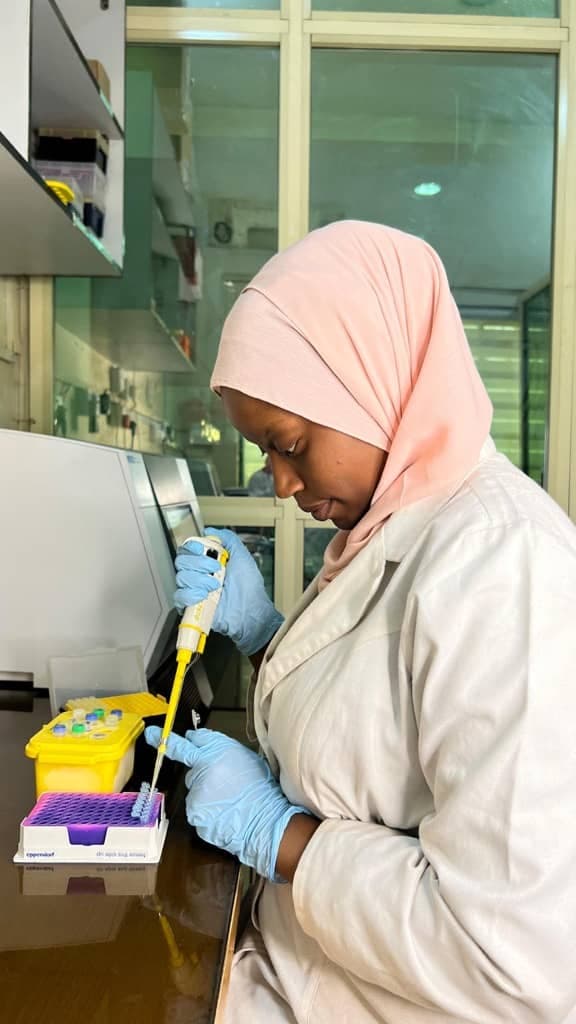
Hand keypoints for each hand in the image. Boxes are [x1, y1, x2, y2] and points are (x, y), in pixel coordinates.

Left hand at [145, 726, 311, 880]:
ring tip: (227, 800)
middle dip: (200, 770)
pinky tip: (221, 812)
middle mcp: (203, 767)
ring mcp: (196, 791)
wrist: (264, 822)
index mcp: (219, 750)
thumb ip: (222, 749)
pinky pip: (196, 807)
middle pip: (190, 764)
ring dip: (204, 792)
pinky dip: (205, 810)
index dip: (180, 739)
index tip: (152, 734)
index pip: (192, 739)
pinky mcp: (194, 811)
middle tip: (214, 776)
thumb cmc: (261, 791)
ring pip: (193, 788)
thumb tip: (203, 742)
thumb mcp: (248, 758)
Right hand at [174, 528, 282, 656]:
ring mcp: (194, 589)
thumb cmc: (250, 588)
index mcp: (208, 561)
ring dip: (200, 580)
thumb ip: (228, 539)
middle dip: (199, 563)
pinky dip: (191, 594)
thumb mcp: (242, 556)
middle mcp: (199, 573)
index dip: (192, 546)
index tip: (202, 549)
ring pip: (181, 577)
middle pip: (181, 560)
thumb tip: (210, 531)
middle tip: (216, 570)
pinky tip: (204, 596)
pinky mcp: (191, 605)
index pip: (188, 548)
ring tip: (215, 586)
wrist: (250, 611)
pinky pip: (179, 596)